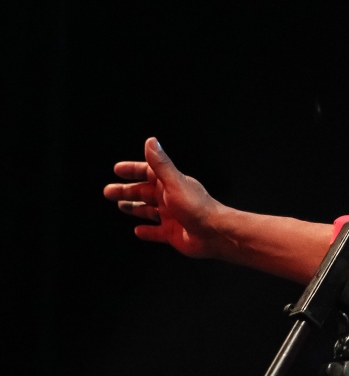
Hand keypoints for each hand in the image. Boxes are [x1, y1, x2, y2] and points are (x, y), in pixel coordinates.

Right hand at [105, 137, 225, 258]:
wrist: (214, 233)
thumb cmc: (196, 206)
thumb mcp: (174, 183)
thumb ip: (161, 164)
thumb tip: (151, 141)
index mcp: (170, 184)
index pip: (148, 173)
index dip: (133, 170)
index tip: (117, 169)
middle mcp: (170, 198)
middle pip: (144, 192)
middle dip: (126, 191)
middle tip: (108, 191)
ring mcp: (171, 216)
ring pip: (148, 211)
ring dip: (134, 208)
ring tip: (120, 206)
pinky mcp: (172, 233)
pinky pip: (156, 232)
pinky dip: (146, 232)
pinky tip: (138, 231)